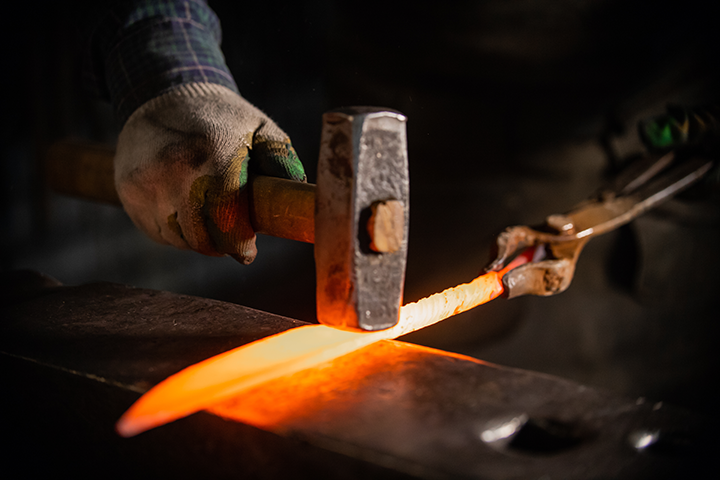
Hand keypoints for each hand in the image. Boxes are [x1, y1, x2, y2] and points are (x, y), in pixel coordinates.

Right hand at [114, 82, 305, 263]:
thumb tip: (295, 197)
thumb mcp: (261, 129)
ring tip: (209, 217)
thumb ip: (282, 162)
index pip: (229, 220)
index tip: (248, 251)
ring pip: (180, 239)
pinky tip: (185, 209)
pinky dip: (175, 231)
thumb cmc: (222, 118)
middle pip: (202, 238)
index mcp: (215, 155)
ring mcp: (147, 183)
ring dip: (198, 238)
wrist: (162, 95)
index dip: (241, 244)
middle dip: (222, 244)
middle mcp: (176, 171)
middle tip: (232, 236)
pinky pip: (158, 232)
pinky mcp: (128, 192)